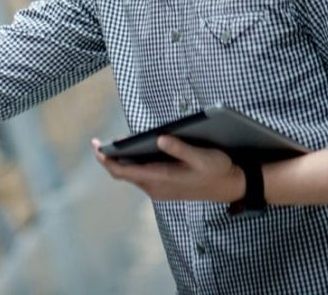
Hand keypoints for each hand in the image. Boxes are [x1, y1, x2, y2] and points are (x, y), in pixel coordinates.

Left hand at [91, 136, 245, 202]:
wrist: (231, 186)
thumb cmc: (217, 170)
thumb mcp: (202, 156)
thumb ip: (180, 148)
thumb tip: (160, 138)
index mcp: (161, 179)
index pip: (124, 172)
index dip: (107, 160)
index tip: (97, 147)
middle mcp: (156, 188)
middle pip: (123, 174)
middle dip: (109, 159)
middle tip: (97, 143)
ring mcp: (159, 189)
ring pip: (132, 175)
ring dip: (121, 161)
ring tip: (112, 144)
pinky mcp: (164, 187)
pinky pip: (140, 175)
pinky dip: (132, 163)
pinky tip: (132, 150)